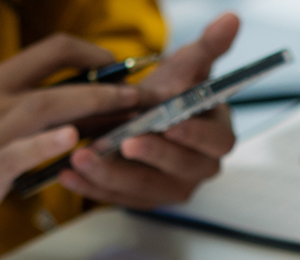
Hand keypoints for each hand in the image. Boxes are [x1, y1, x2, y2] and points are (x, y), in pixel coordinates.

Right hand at [0, 35, 145, 259]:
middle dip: (103, 82)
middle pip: (51, 75)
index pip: (47, 50)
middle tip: (142, 93)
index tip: (123, 69)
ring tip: (127, 109)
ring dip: (90, 105)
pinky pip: (19, 152)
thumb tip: (83, 116)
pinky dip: (47, 143)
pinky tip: (73, 140)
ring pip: (42, 106)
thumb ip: (28, 120)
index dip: (90, 54)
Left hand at [60, 14, 240, 208]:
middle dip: (150, 157)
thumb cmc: (169, 96)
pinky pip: (117, 200)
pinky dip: (92, 188)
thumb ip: (207, 48)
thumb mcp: (185, 69)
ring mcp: (169, 189)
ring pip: (145, 189)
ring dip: (112, 175)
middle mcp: (198, 169)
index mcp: (216, 138)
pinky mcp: (140, 200)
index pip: (216, 143)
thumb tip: (231, 17)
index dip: (195, 137)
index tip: (170, 125)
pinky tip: (67, 174)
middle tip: (123, 141)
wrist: (141, 119)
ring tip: (82, 156)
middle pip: (180, 170)